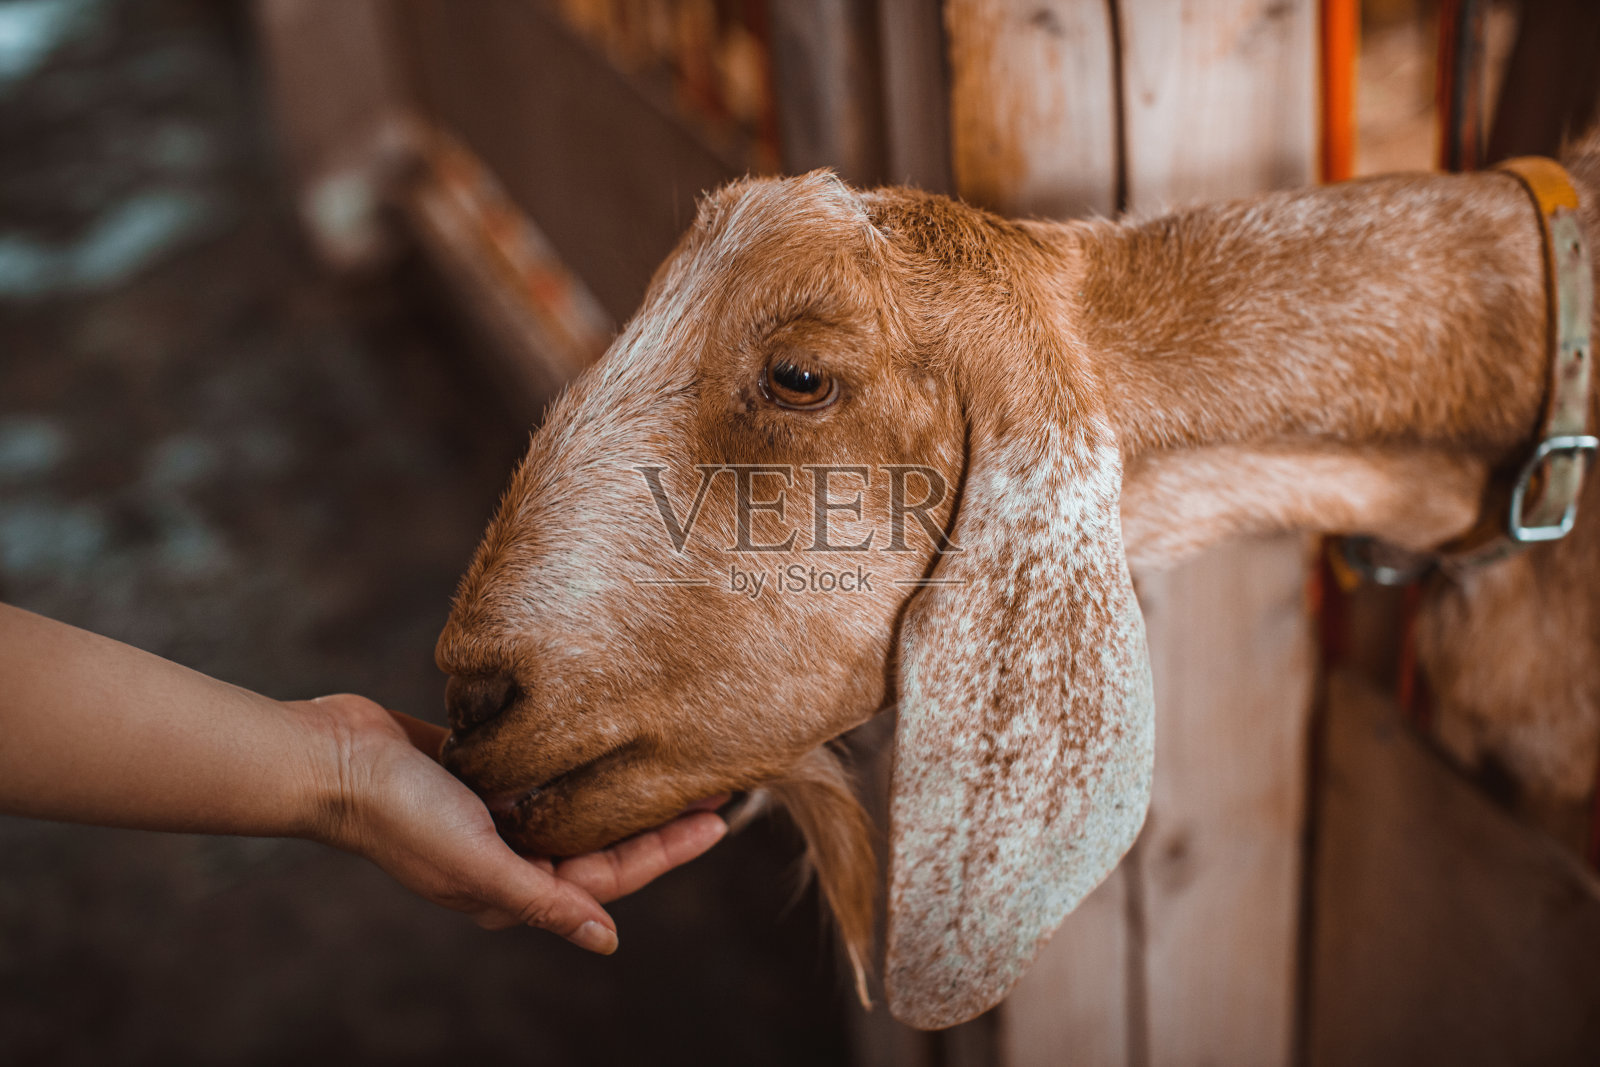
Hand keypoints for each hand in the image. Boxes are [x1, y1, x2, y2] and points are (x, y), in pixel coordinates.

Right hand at [297, 694, 725, 953]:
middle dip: (656, 817)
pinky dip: (572, 756)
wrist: (328, 758)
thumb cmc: (400, 815)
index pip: (610, 874)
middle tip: (711, 783)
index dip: (666, 850)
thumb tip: (606, 942)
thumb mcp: (479, 863)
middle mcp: (511, 853)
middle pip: (602, 840)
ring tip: (669, 755)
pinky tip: (604, 730)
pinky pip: (539, 770)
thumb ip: (543, 898)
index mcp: (514, 886)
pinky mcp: (479, 770)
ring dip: (618, 784)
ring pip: (575, 803)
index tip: (716, 819)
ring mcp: (495, 812)